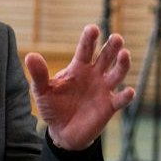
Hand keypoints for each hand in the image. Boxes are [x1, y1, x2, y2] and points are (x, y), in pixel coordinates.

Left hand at [24, 25, 134, 151]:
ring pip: (117, 73)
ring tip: (124, 54)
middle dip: (112, 47)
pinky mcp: (109, 106)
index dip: (89, 38)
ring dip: (122, 64)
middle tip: (117, 38)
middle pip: (106, 57)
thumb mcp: (42, 91)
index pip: (86, 49)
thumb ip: (39, 74)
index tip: (92, 29)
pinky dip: (126, 96)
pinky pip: (120, 99)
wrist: (61, 132)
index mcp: (79, 67)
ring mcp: (103, 90)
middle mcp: (94, 75)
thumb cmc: (53, 107)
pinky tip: (129, 91)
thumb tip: (30, 55)